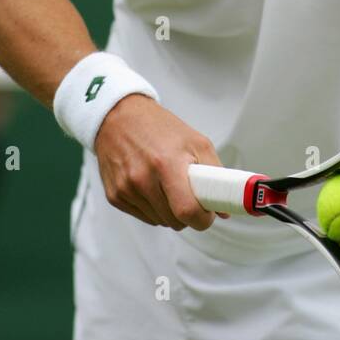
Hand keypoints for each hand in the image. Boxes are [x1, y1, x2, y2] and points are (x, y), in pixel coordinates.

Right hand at [94, 94, 227, 229]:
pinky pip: (143, 217)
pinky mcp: (114, 196)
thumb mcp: (196, 142)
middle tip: (190, 194)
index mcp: (166, 163)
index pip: (187, 210)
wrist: (119, 117)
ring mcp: (126, 189)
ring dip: (169, 212)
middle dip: (188, 214)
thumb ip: (215, 174)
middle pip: (175, 221)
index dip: (202, 219)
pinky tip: (152, 187)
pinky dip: (153, 208)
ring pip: (160, 221)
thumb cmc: (160, 128)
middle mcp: (142, 178)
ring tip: (168, 185)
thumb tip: (224, 207)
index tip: (207, 214)